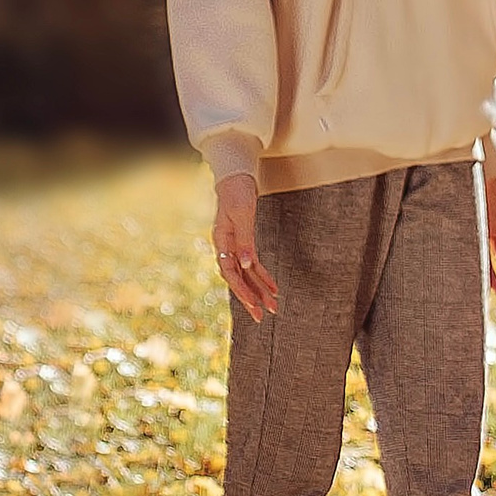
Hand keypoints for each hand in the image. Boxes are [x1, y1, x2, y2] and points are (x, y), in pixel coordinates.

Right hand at [211, 172, 279, 321]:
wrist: (236, 178)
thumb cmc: (237, 193)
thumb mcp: (242, 214)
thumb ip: (244, 239)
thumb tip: (246, 265)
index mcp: (221, 241)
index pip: (229, 272)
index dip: (241, 289)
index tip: (254, 303)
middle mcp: (226, 247)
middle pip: (237, 278)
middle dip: (250, 298)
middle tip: (261, 317)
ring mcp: (234, 246)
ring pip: (246, 274)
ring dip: (258, 290)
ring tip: (272, 307)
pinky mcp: (244, 243)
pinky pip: (253, 265)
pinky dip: (263, 276)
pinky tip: (273, 288)